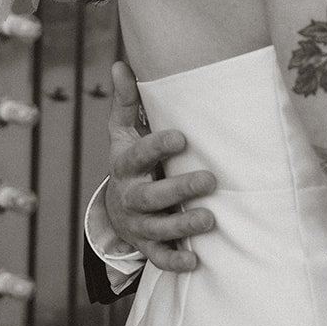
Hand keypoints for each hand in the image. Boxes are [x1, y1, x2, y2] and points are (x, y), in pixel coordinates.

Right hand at [103, 61, 217, 272]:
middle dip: (178, 189)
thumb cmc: (131, 160)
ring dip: (182, 225)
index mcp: (125, 165)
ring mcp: (138, 224)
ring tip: (209, 219)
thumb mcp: (123, 132)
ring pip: (157, 228)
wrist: (116, 208)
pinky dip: (175, 261)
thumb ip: (126, 101)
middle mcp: (130, 196)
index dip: (157, 147)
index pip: (139, 155)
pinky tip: (196, 260)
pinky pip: (159, 258)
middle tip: (209, 179)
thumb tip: (121, 63)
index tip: (181, 137)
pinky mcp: (147, 246)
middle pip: (150, 196)